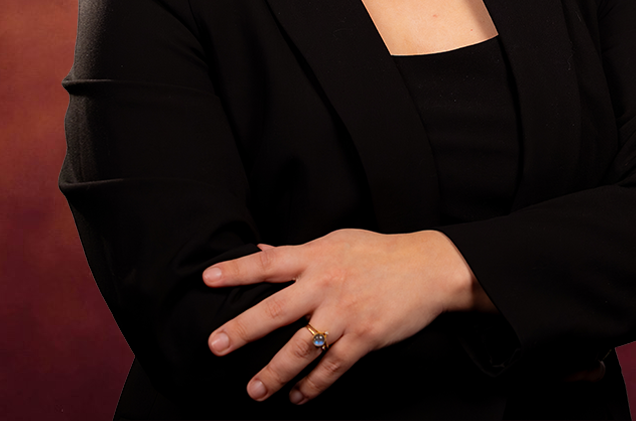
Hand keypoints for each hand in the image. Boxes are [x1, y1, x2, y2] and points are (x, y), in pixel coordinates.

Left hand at [203, 228, 489, 404]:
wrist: (427, 267)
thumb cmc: (379, 252)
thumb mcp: (337, 240)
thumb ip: (298, 251)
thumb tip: (262, 249)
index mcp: (316, 256)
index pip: (268, 262)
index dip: (237, 269)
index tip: (208, 278)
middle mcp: (326, 284)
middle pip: (276, 310)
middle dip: (243, 329)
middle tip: (215, 345)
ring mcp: (345, 313)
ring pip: (301, 348)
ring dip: (274, 372)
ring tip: (253, 389)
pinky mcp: (364, 337)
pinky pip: (332, 367)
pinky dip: (313, 385)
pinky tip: (298, 396)